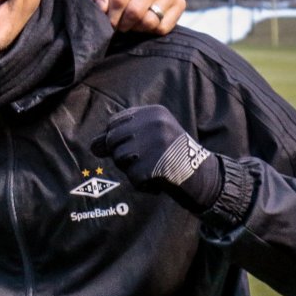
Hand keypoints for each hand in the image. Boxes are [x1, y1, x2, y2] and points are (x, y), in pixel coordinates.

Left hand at [82, 0, 183, 33]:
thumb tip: (102, 6)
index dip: (111, 15)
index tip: (107, 21)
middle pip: (136, 11)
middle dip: (123, 23)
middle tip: (117, 25)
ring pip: (151, 21)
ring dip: (136, 27)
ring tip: (130, 23)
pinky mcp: (180, 3)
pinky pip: (163, 27)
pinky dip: (150, 31)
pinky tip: (143, 23)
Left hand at [91, 104, 222, 213]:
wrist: (202, 175)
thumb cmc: (169, 155)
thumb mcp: (149, 138)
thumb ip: (120, 138)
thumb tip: (93, 146)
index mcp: (153, 112)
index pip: (113, 124)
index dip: (117, 140)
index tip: (136, 147)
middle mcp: (155, 123)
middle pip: (112, 140)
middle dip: (122, 155)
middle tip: (145, 160)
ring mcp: (156, 143)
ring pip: (119, 159)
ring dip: (132, 170)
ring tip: (153, 168)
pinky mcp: (156, 163)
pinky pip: (132, 176)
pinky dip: (141, 183)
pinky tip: (158, 180)